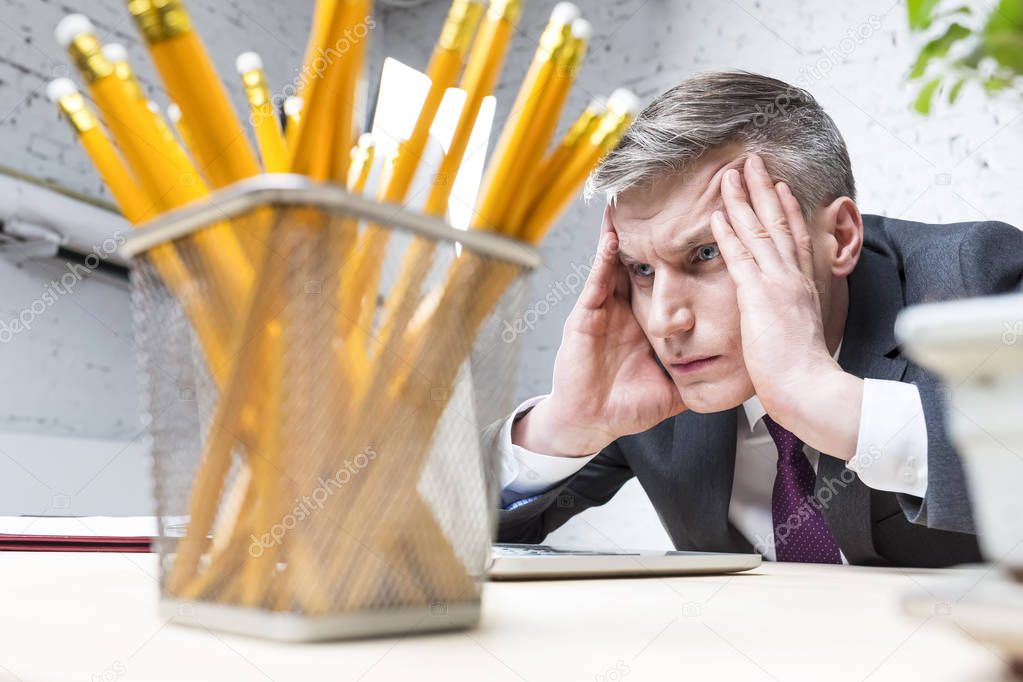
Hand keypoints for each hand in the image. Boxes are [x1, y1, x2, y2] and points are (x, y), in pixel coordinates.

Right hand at [513, 205, 685, 456]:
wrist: (592, 423)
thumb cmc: (625, 407)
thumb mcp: (671, 391)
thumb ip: (699, 381)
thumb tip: (734, 383)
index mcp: (643, 324)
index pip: (661, 283)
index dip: (675, 260)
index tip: (695, 234)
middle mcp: (623, 312)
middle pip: (638, 265)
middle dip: (647, 236)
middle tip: (661, 200)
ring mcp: (603, 312)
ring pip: (613, 265)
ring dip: (620, 236)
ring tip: (630, 204)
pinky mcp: (585, 318)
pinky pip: (596, 283)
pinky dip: (602, 260)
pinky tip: (611, 239)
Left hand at [711, 154, 861, 458]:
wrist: (809, 388)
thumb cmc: (803, 374)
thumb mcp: (800, 337)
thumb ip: (792, 320)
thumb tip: (786, 319)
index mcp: (803, 288)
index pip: (795, 240)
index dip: (787, 211)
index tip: (780, 187)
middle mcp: (793, 278)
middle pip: (779, 223)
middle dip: (765, 189)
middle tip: (753, 162)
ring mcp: (778, 283)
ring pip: (759, 230)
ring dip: (743, 199)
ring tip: (730, 173)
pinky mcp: (760, 295)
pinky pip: (741, 255)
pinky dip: (729, 231)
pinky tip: (718, 212)